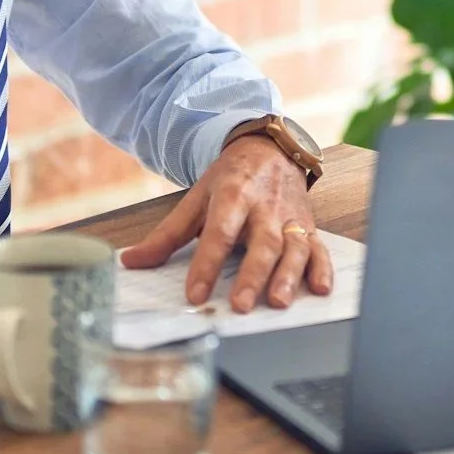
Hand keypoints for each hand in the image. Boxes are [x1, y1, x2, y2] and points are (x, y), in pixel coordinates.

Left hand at [119, 135, 333, 312]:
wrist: (271, 149)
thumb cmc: (232, 179)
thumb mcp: (196, 199)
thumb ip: (167, 235)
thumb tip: (130, 262)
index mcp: (233, 196)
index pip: (219, 232)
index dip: (206, 265)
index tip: (195, 294)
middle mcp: (265, 207)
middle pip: (262, 242)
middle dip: (252, 275)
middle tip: (240, 304)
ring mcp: (291, 218)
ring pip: (294, 247)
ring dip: (288, 275)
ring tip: (277, 302)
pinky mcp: (309, 227)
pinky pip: (320, 249)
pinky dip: (323, 269)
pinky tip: (321, 289)